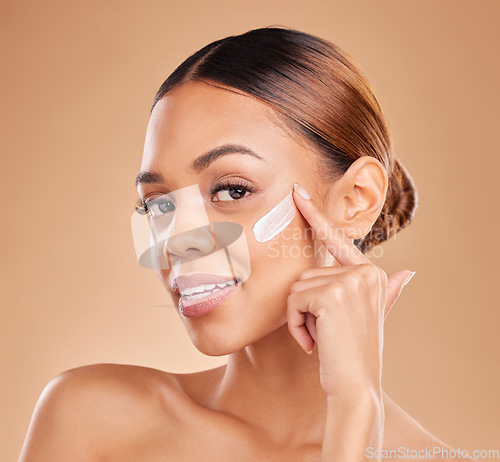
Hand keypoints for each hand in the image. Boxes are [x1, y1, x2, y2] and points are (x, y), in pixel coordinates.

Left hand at [287, 183, 414, 396]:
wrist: (357, 387)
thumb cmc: (355, 353)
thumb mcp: (371, 317)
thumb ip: (387, 292)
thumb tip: (408, 274)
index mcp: (371, 273)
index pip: (335, 239)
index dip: (314, 215)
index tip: (296, 193)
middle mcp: (364, 271)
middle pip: (306, 274)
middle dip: (304, 307)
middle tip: (321, 333)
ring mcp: (350, 280)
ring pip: (297, 287)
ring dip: (298, 317)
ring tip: (319, 338)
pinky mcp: (331, 293)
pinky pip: (294, 300)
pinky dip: (295, 324)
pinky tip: (312, 342)